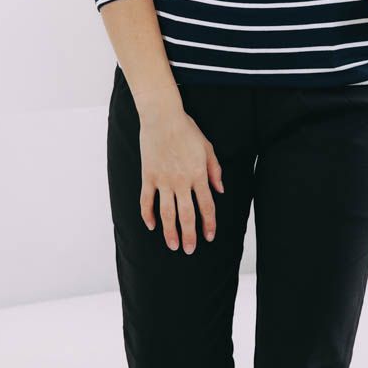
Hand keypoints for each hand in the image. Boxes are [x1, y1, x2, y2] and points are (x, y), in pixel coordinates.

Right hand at [138, 107, 223, 254]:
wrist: (162, 117)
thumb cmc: (186, 130)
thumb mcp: (207, 148)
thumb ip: (214, 170)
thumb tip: (220, 191)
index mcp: (198, 174)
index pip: (206, 206)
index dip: (209, 223)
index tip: (209, 236)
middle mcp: (181, 181)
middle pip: (187, 214)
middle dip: (189, 235)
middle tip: (189, 250)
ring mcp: (163, 180)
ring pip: (167, 212)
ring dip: (170, 231)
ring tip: (173, 245)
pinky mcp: (148, 176)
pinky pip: (146, 200)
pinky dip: (147, 215)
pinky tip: (151, 226)